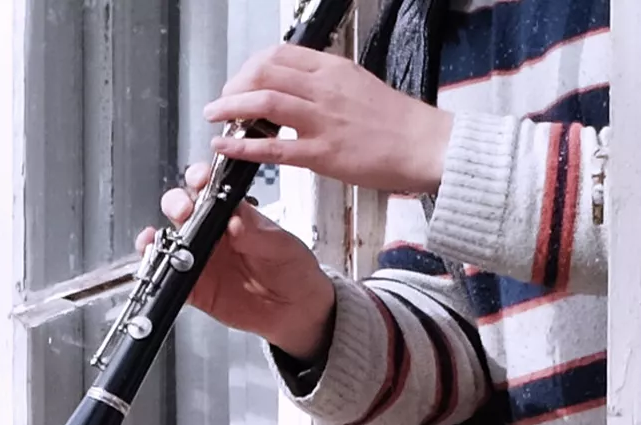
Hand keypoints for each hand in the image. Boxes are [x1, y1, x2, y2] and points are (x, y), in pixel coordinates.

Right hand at [154, 192, 340, 357]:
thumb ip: (256, 232)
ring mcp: (202, 260)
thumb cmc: (292, 269)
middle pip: (182, 208)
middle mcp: (213, 233)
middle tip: (185, 211)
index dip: (199, 180)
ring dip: (160, 235)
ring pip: (170, 240)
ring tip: (160, 236)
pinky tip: (154, 261)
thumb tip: (235, 220)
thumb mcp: (281, 245)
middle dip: (177, 203)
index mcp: (233, 214)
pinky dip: (157, 269)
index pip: (210, 189)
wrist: (296, 311)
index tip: (199, 180)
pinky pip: (169, 277)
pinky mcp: (196, 288)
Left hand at [204, 42, 449, 197]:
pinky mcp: (323, 154)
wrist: (426, 144)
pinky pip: (274, 147)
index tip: (241, 80)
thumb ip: (327, 84)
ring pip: (264, 102)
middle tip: (223, 101)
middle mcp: (324, 88)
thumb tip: (299, 87)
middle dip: (235, 85)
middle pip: (264, 71)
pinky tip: (227, 147)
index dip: (250, 66)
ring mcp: (322, 120)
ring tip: (214, 116)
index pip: (279, 54)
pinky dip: (244, 146)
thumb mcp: (359, 84)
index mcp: (333, 69)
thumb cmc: (398, 122)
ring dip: (231, 108)